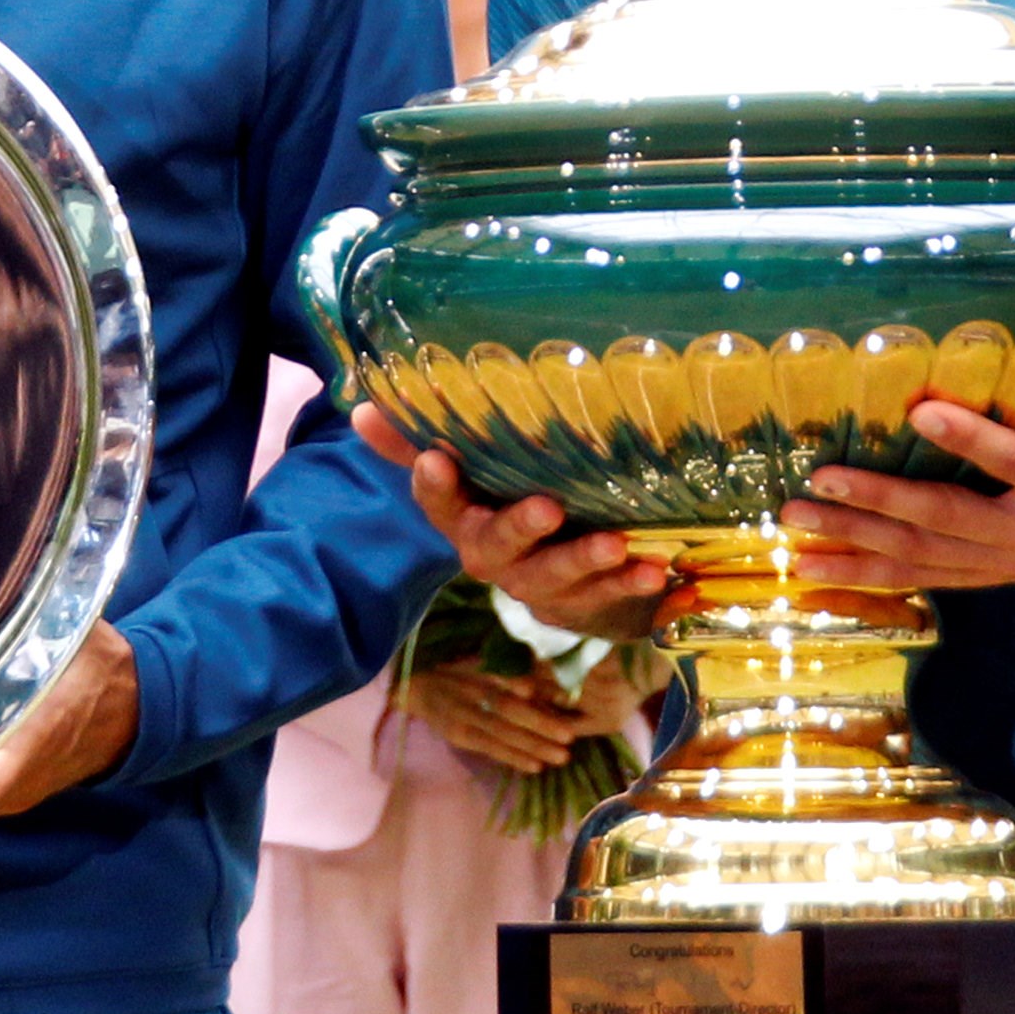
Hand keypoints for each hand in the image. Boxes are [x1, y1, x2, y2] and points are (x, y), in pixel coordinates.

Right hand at [353, 402, 668, 642]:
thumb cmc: (510, 503)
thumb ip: (423, 437)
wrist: (568, 578)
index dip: (434, 484)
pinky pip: (601, 599)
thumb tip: (361, 408)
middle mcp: (490, 556)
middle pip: (493, 546)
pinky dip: (627, 585)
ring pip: (551, 578)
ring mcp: (535, 585)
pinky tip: (653, 569)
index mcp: (461, 517)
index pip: (436, 499)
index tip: (437, 458)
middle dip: (517, 528)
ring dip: (584, 560)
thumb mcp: (473, 471)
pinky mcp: (579, 604)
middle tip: (546, 508)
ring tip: (617, 544)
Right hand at [400, 659, 593, 770]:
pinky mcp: (457, 735)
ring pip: (501, 732)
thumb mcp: (476, 662)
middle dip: (541, 723)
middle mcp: (468, 691)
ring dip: (533, 745)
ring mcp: (460, 715)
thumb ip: (507, 671)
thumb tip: (545, 684)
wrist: (411, 686)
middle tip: (570, 737)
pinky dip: (512, 757)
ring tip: (562, 757)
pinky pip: (488, 748)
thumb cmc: (453, 671)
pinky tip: (535, 767)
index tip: (564, 698)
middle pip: (508, 709)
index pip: (508, 679)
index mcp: (477, 669)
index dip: (536, 689)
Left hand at [770, 380, 1014, 597]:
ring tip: (794, 534)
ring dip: (855, 549)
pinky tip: (816, 571)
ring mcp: (1004, 562)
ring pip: (922, 559)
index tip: (923, 411)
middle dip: (879, 504)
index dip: (974, 441)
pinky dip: (868, 578)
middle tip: (817, 484)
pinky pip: (921, 579)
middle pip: (947, 521)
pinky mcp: (987, 574)